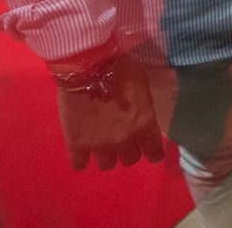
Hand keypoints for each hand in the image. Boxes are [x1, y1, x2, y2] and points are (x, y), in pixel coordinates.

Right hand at [52, 54, 164, 170]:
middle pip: (130, 160)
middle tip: (121, 137)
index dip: (152, 152)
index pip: (154, 153)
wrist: (87, 66)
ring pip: (107, 165)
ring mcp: (99, 145)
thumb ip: (144, 107)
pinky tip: (81, 147)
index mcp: (144, 124)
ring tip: (101, 141)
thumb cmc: (120, 68)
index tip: (148, 149)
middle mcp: (124, 140)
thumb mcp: (142, 85)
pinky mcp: (76, 144)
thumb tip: (141, 116)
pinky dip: (81, 158)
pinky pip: (80, 164)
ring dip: (106, 154)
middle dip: (127, 149)